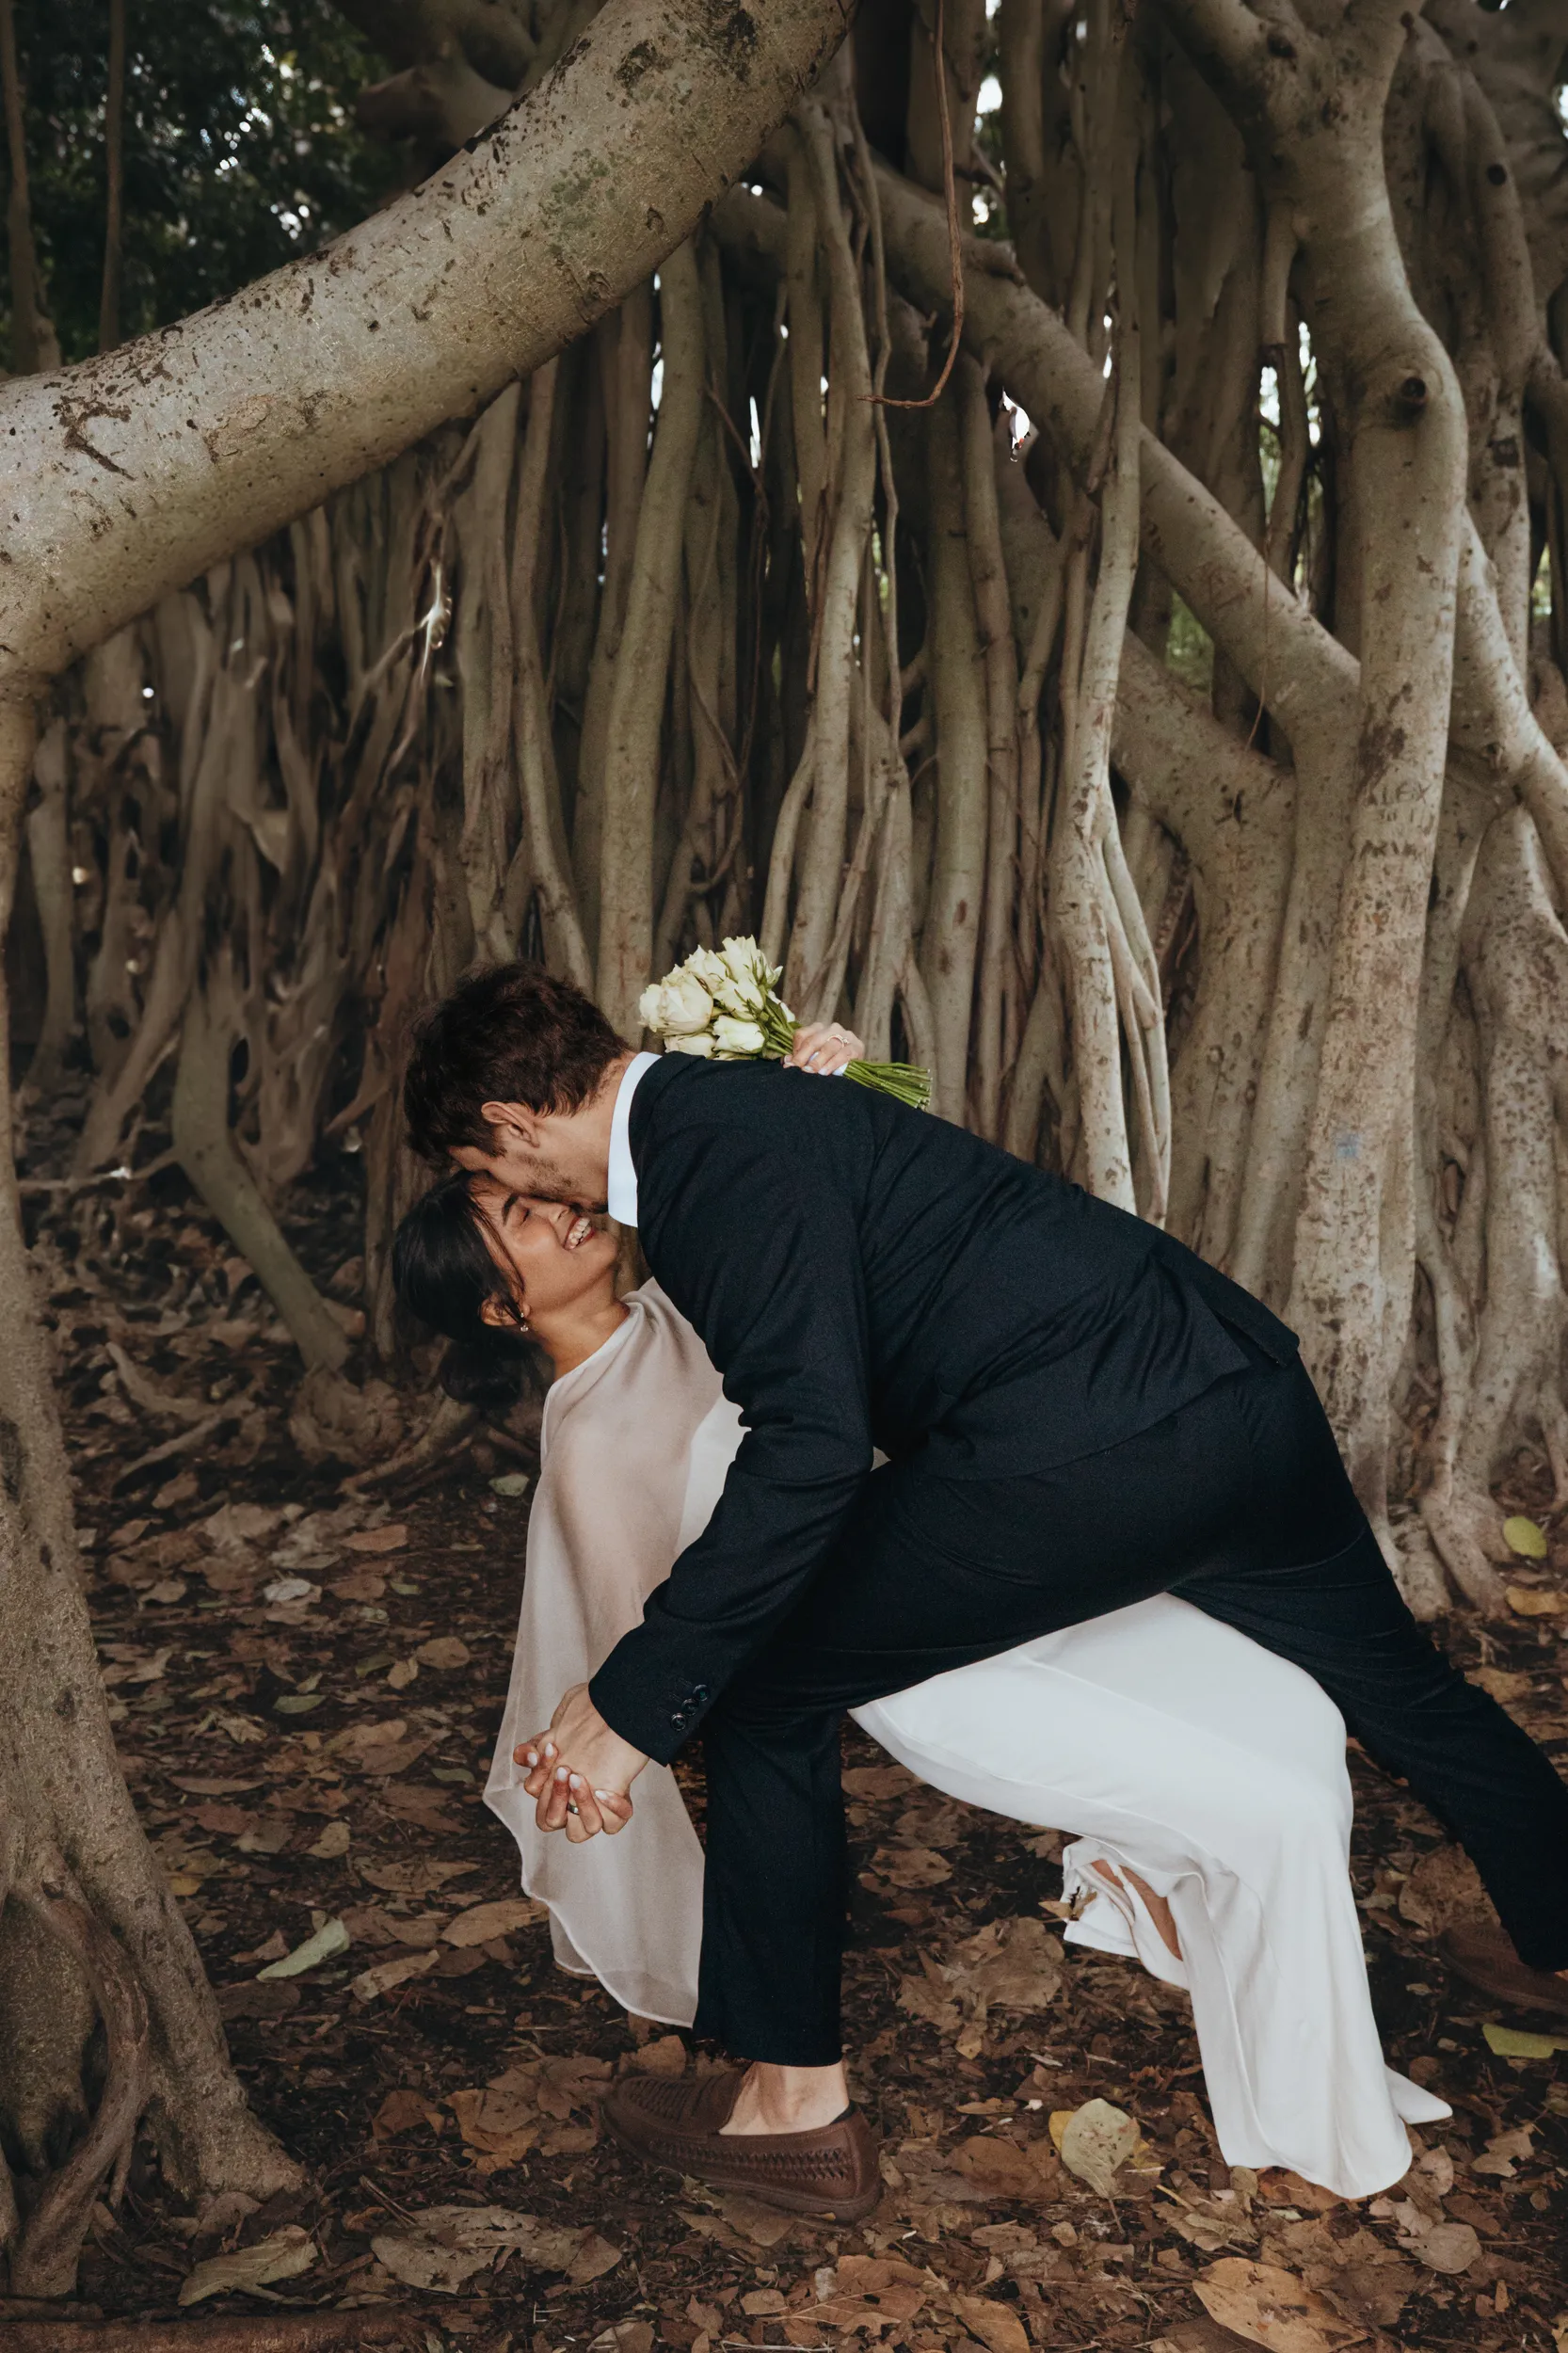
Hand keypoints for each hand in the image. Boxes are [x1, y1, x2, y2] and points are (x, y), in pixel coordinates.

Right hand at [515, 1683, 646, 1840]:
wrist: (626, 1712)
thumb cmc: (594, 1718)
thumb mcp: (563, 1723)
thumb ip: (539, 1743)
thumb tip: (522, 1756)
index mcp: (556, 1782)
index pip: (535, 1793)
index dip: (539, 1774)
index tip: (550, 1749)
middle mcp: (573, 1799)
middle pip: (548, 1821)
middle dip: (556, 1797)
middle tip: (566, 1770)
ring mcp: (596, 1805)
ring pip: (579, 1832)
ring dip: (580, 1807)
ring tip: (584, 1780)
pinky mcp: (619, 1805)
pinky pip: (612, 1824)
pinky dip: (612, 1809)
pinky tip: (609, 1790)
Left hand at [787, 1021, 863, 1074]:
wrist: (858, 1066)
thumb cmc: (831, 1061)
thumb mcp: (815, 1056)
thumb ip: (801, 1057)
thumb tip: (786, 1062)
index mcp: (818, 1028)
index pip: (802, 1034)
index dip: (794, 1050)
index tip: (790, 1065)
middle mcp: (832, 1028)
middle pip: (813, 1041)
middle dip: (803, 1057)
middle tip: (797, 1069)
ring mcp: (846, 1036)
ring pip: (829, 1047)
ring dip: (818, 1061)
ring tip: (810, 1072)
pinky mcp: (857, 1046)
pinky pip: (843, 1054)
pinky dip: (833, 1063)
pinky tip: (825, 1072)